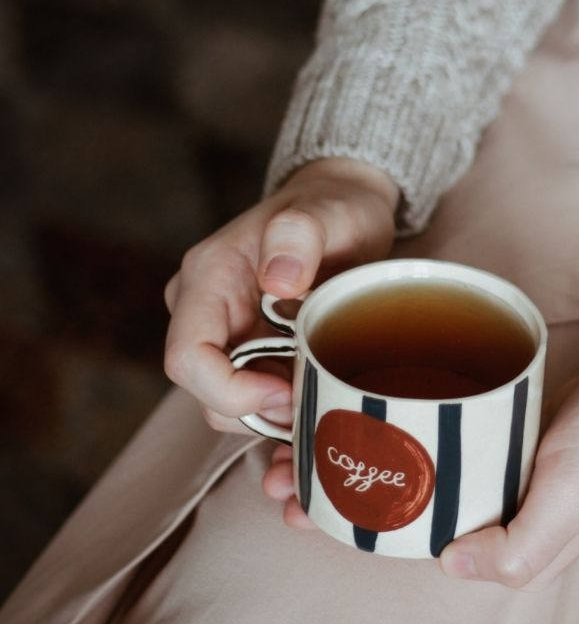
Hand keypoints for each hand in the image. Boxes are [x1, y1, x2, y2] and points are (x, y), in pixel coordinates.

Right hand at [163, 157, 398, 449]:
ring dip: (278, 417)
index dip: (231, 391)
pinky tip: (322, 407)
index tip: (288, 390)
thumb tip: (278, 281)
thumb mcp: (326, 212)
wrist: (345, 207)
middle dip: (262, 411)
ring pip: (233, 407)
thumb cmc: (334, 207)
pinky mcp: (253, 353)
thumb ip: (298, 236)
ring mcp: (226, 337)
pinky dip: (287, 415)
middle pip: (208, 395)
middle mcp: (205, 313)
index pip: (187, 358)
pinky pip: (257, 402)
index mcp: (208, 279)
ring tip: (328, 396)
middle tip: (320, 398)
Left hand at [439, 344, 578, 588]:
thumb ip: (519, 547)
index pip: (469, 561)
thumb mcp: (571, 499)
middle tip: (433, 461)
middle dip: (444, 498)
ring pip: (473, 492)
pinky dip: (471, 446)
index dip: (446, 533)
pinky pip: (487, 460)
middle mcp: (532, 524)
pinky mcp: (530, 452)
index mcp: (540, 553)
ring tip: (441, 439)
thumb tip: (451, 565)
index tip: (431, 494)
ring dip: (454, 470)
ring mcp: (531, 487)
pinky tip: (463, 426)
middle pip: (464, 526)